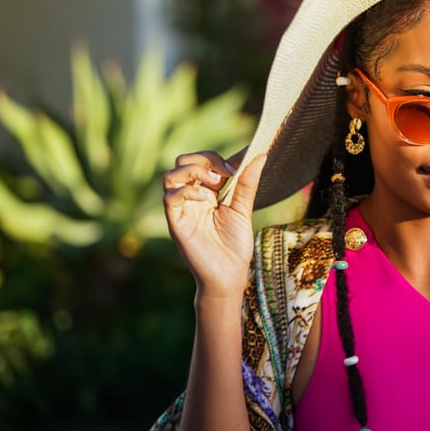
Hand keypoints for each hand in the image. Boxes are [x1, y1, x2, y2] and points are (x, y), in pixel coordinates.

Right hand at [162, 151, 265, 298]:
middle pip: (183, 162)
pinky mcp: (176, 223)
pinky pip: (170, 198)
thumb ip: (247, 183)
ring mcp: (182, 209)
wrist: (229, 276)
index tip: (243, 157)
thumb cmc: (235, 245)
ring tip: (215, 181)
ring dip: (193, 171)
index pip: (204, 161)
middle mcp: (191, 197)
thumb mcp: (243, 209)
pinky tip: (205, 199)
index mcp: (207, 192)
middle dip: (204, 158)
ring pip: (170, 176)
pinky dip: (186, 192)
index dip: (220, 156)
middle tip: (227, 171)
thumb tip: (260, 155)